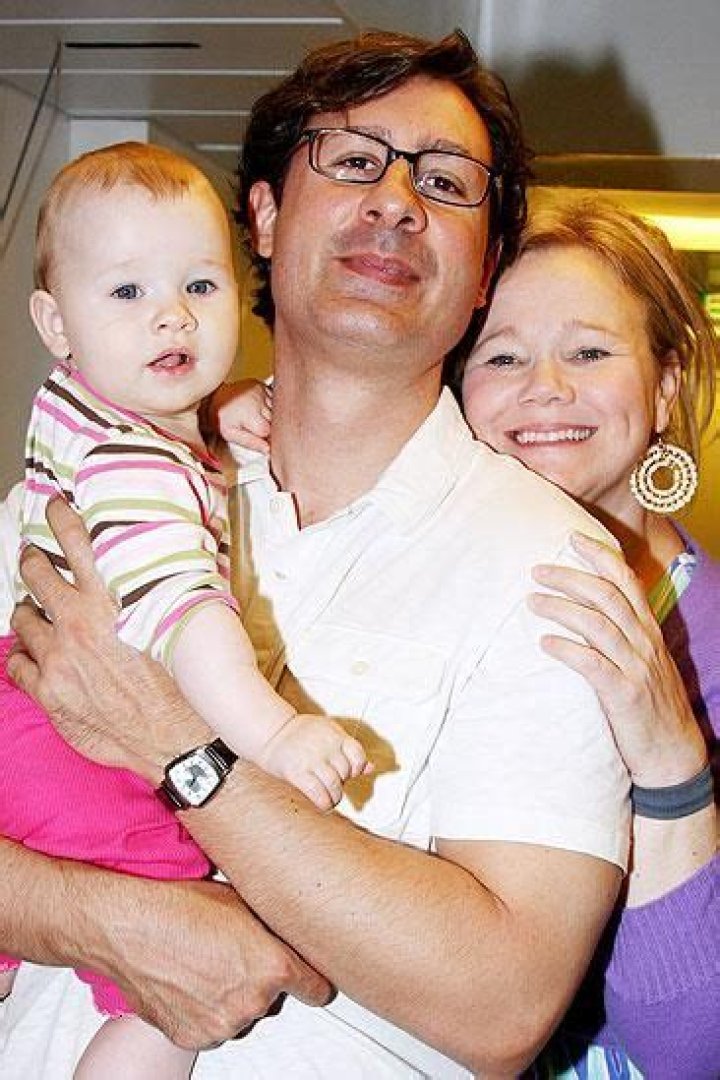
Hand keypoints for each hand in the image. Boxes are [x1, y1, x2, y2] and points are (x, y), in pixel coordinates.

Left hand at [9, 498, 207, 780]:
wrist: (175, 739)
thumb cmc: (183, 685)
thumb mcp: (182, 625)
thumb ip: (166, 591)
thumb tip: (180, 563)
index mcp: (110, 600)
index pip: (76, 543)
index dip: (60, 518)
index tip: (54, 506)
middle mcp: (79, 623)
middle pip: (38, 574)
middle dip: (33, 560)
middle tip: (34, 556)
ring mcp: (58, 658)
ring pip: (23, 619)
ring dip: (27, 611)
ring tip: (32, 610)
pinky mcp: (49, 692)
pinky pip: (16, 664)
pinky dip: (21, 656)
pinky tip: (30, 655)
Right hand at [87, 876, 331, 1049]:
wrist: (129, 927)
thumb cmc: (181, 906)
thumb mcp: (243, 902)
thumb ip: (274, 929)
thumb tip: (291, 934)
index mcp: (273, 966)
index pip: (317, 989)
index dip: (312, 979)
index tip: (309, 976)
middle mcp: (253, 1001)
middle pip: (273, 998)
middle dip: (261, 979)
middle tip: (235, 952)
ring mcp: (222, 1024)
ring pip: (242, 1014)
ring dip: (232, 997)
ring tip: (207, 962)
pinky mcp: (194, 1037)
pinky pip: (212, 1026)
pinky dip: (205, 1010)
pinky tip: (190, 981)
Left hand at [211, 379, 271, 453]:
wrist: (212, 398)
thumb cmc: (219, 417)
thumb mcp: (230, 435)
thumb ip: (250, 443)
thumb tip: (267, 449)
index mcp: (250, 414)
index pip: (268, 431)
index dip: (264, 438)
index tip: (257, 438)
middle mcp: (258, 400)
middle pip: (274, 421)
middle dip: (268, 427)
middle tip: (254, 428)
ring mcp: (261, 391)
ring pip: (275, 410)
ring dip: (269, 417)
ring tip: (254, 418)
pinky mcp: (261, 386)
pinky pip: (273, 399)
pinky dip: (268, 406)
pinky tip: (257, 409)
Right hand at [261, 713, 371, 810]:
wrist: (272, 732)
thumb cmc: (302, 734)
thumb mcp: (329, 733)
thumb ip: (348, 749)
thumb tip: (370, 767)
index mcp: (335, 735)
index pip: (357, 754)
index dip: (357, 768)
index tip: (350, 773)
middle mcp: (325, 747)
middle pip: (345, 772)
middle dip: (342, 783)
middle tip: (334, 786)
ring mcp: (311, 759)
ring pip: (334, 785)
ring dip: (335, 797)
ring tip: (331, 799)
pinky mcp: (297, 772)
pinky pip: (317, 793)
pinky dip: (324, 803)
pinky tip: (323, 805)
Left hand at [529, 531, 707, 787]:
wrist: (673, 756)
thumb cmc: (649, 707)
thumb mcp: (641, 664)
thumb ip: (620, 636)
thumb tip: (582, 611)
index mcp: (648, 632)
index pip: (627, 582)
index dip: (601, 556)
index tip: (573, 537)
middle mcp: (644, 644)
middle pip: (607, 596)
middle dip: (571, 577)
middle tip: (537, 570)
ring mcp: (636, 669)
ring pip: (599, 625)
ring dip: (562, 608)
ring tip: (532, 602)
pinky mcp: (625, 696)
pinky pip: (593, 665)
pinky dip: (568, 649)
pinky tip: (545, 643)